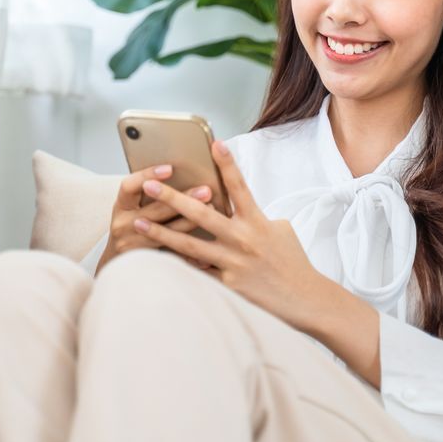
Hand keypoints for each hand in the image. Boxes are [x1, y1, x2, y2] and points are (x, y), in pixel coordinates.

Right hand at [98, 163, 214, 273]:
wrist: (119, 264)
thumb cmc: (132, 227)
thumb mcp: (132, 208)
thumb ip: (150, 195)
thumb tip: (179, 172)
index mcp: (121, 206)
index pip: (129, 186)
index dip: (147, 175)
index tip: (170, 168)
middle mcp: (122, 225)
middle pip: (154, 210)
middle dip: (183, 198)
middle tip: (206, 190)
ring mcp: (132, 245)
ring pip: (166, 233)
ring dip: (191, 221)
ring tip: (212, 210)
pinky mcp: (144, 260)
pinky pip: (172, 254)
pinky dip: (190, 248)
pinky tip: (208, 242)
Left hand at [133, 139, 326, 329]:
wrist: (304, 298)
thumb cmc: (292, 262)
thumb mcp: (280, 230)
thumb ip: (257, 216)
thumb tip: (238, 208)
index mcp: (257, 221)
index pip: (239, 186)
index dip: (227, 163)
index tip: (214, 143)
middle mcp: (242, 238)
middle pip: (201, 214)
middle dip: (173, 197)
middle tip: (150, 184)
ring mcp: (232, 262)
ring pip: (189, 245)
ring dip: (161, 232)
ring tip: (138, 222)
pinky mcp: (227, 285)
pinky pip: (197, 273)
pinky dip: (177, 266)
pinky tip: (153, 260)